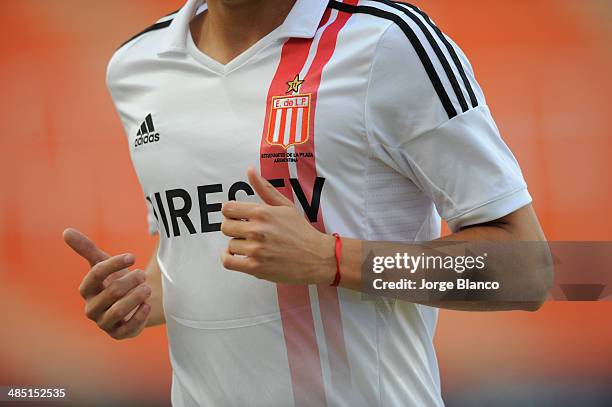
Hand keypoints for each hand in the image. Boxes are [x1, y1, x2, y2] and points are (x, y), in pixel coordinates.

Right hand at [63, 228, 151, 338]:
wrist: (133, 300)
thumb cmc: (115, 279)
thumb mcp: (103, 263)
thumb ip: (87, 248)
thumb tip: (66, 231)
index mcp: (87, 289)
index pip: (97, 274)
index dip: (115, 263)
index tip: (132, 256)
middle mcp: (92, 308)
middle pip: (113, 292)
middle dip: (132, 280)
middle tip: (143, 274)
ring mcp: (104, 323)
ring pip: (119, 310)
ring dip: (137, 296)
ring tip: (147, 288)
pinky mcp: (119, 334)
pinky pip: (128, 328)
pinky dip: (140, 315)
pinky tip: (147, 305)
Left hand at [220, 167, 335, 284]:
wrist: (316, 257)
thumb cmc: (301, 231)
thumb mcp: (285, 205)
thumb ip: (264, 188)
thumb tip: (250, 171)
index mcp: (262, 212)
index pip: (228, 208)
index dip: (231, 213)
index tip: (236, 217)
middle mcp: (257, 230)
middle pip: (225, 227)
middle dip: (233, 228)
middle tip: (244, 231)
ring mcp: (256, 249)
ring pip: (230, 245)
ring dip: (237, 245)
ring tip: (250, 244)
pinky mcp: (255, 267)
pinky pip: (228, 262)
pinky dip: (227, 258)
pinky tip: (234, 255)